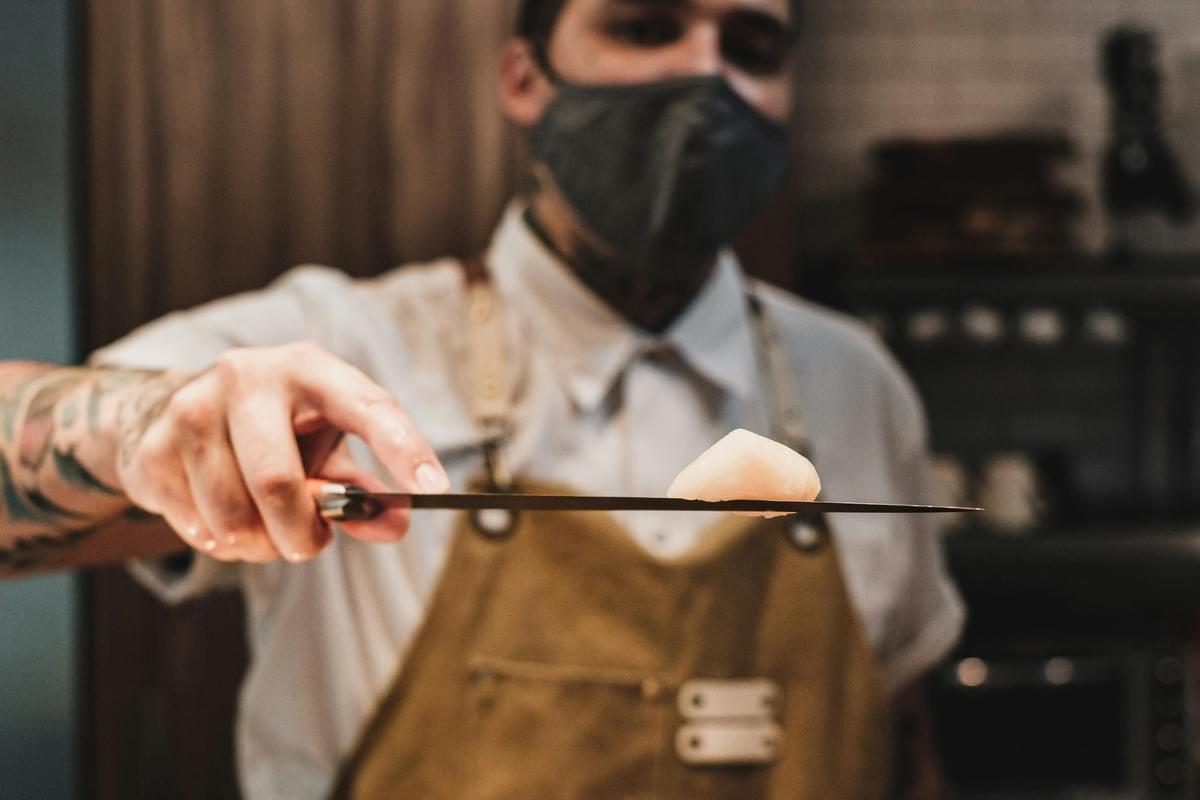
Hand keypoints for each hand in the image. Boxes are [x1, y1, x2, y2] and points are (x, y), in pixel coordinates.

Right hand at [112, 342, 448, 562]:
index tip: (435, 489)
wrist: (175, 411)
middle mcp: (248, 376)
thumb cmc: (274, 431)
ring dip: (261, 546)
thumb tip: (396, 525)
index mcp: (308, 367)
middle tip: (311, 544)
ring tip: (265, 527)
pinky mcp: (152, 449)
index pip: (367, 404)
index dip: (403, 447)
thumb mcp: (324, 446)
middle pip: (277, 483)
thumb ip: (362, 490)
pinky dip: (222, 544)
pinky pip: (199, 530)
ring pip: (235, 519)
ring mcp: (192, 409)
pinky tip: (222, 515)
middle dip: (301, 535)